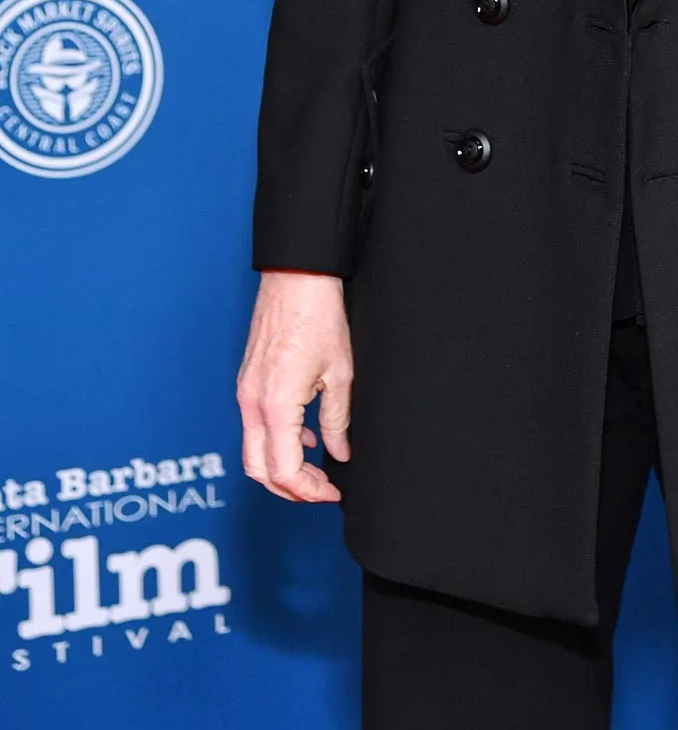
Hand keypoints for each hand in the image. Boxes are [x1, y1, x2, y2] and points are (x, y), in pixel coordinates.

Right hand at [237, 270, 352, 502]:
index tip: (332, 492)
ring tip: (316, 469)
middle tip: (322, 490)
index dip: (308, 491)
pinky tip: (304, 436)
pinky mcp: (247, 382)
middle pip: (259, 470)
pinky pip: (254, 426)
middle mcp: (252, 402)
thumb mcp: (340, 374)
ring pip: (253, 451)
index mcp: (276, 405)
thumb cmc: (319, 317)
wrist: (296, 277)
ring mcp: (245, 392)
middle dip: (290, 489)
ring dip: (281, 468)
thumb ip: (337, 421)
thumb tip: (339, 453)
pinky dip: (275, 442)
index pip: (283, 471)